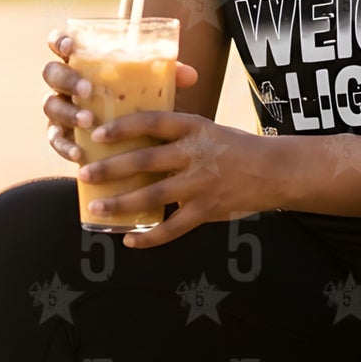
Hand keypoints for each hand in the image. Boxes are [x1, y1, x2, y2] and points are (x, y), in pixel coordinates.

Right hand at [42, 27, 198, 164]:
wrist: (133, 139)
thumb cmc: (139, 101)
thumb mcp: (152, 87)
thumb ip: (167, 77)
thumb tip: (191, 75)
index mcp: (83, 62)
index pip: (60, 43)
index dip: (59, 40)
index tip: (69, 46)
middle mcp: (66, 84)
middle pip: (52, 73)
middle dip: (67, 80)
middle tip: (87, 91)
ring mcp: (61, 109)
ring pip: (50, 106)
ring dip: (68, 113)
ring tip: (89, 122)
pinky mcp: (62, 136)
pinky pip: (55, 139)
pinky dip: (65, 146)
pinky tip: (80, 154)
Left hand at [77, 111, 280, 247]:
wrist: (275, 170)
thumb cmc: (236, 148)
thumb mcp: (207, 129)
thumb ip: (176, 133)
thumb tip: (136, 135)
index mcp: (194, 127)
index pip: (152, 122)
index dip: (123, 127)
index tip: (99, 134)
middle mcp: (195, 153)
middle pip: (145, 159)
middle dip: (110, 168)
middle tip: (85, 173)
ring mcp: (200, 183)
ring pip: (152, 195)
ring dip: (121, 203)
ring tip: (96, 207)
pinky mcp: (206, 210)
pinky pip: (172, 228)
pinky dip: (149, 237)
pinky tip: (129, 240)